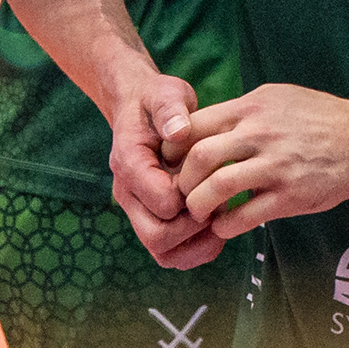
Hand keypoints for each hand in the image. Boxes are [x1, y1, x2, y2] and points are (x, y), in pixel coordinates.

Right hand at [107, 67, 225, 268]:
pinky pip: (172, 254)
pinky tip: (217, 226)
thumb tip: (180, 132)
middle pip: (157, 237)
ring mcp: (139, 211)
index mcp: (130, 164)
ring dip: (197, 244)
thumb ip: (170, 110)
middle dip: (195, 226)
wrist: (141, 110)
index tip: (208, 178)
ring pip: (163, 253)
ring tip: (219, 217)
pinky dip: (197, 249)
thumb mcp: (164, 93)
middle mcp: (129, 194)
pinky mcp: (153, 220)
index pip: (161, 201)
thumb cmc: (157, 101)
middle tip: (217, 202)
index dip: (191, 197)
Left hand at [161, 85, 348, 244]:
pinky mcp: (290, 196)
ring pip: (217, 187)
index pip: (195, 124)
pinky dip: (226, 226)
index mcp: (254, 106)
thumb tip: (206, 125)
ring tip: (200, 212)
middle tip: (182, 192)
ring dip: (199, 205)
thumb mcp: (280, 97)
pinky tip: (225, 226)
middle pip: (199, 156)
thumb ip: (244, 110)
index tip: (172, 162)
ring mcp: (276, 166)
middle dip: (182, 179)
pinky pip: (245, 216)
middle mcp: (261, 133)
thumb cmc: (321, 118)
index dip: (174, 147)